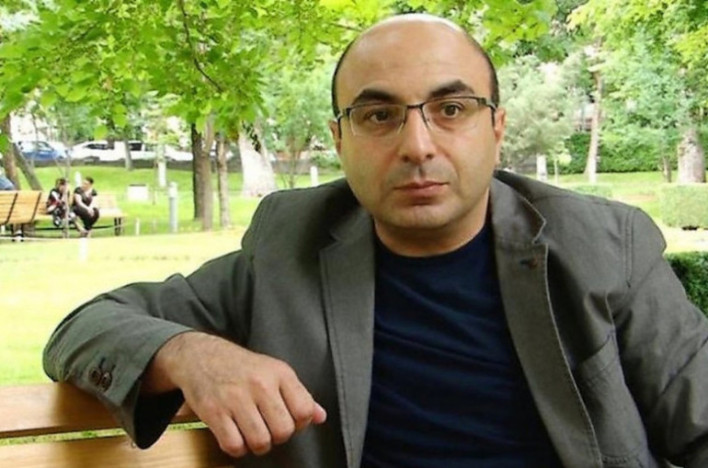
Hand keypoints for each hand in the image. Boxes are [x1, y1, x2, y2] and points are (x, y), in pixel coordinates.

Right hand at [144, 332, 326, 457]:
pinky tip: (236, 435)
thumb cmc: (242, 367)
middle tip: (269, 428)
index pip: (304, 411)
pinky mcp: (214, 412)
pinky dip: (237, 447)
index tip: (289, 419)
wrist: (200, 355)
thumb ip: (299, 394)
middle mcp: (259, 384)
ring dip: (258, 445)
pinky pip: (234, 445)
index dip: (300, 423)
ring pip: (260, 442)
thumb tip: (321, 416)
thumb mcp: (274, 371)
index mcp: (279, 373)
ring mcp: (235, 398)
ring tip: (253, 433)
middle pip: (283, 431)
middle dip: (278, 437)